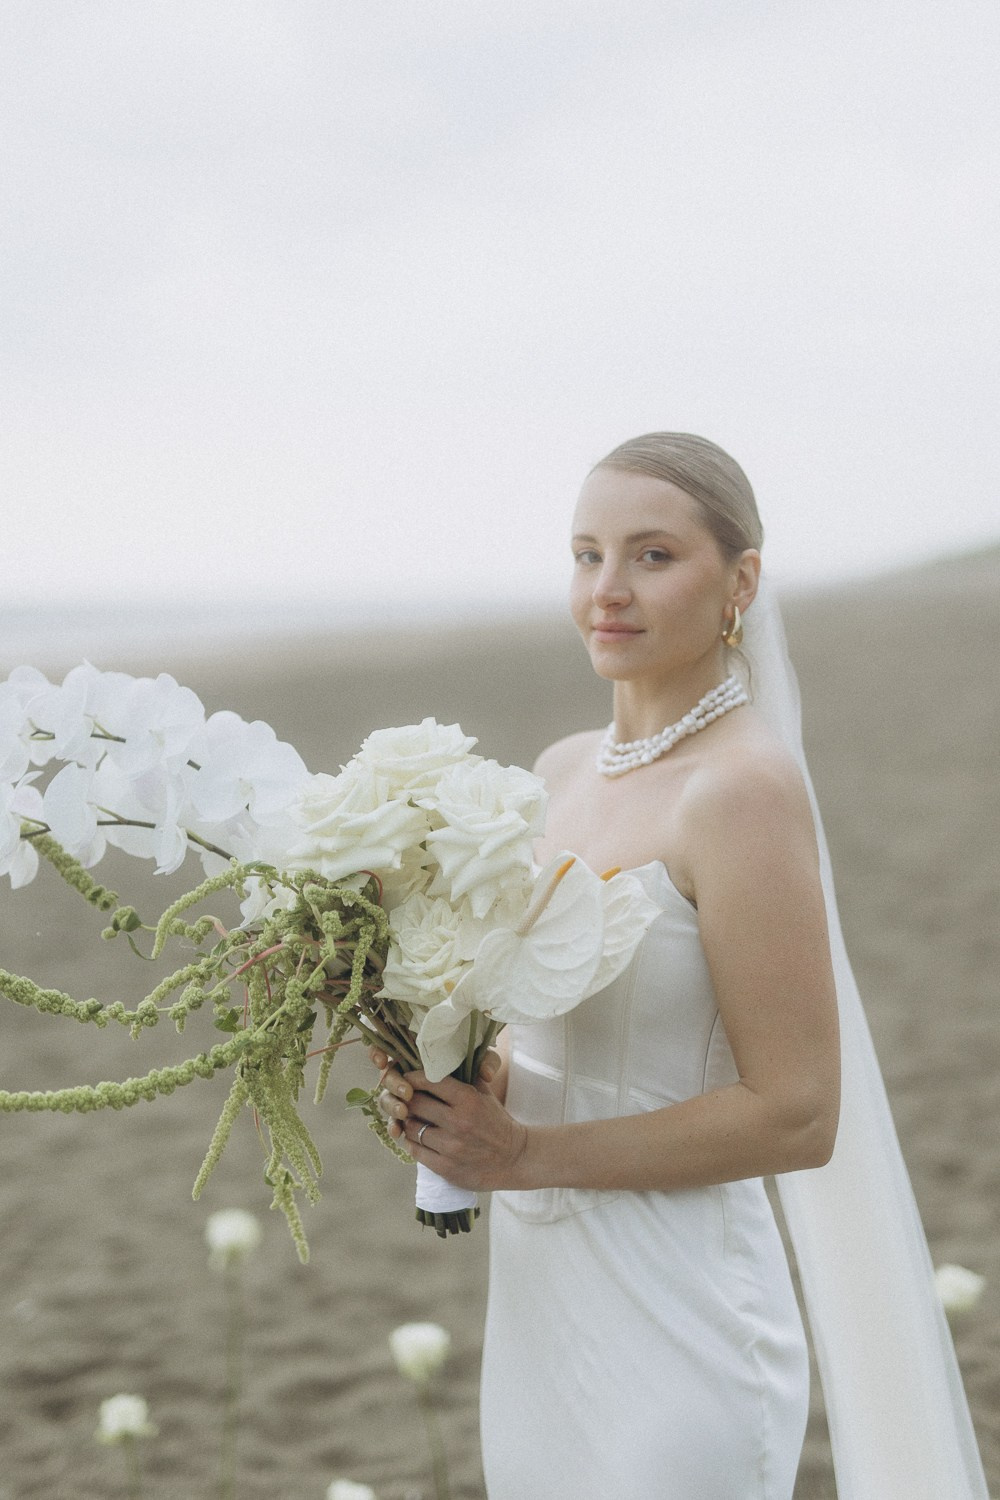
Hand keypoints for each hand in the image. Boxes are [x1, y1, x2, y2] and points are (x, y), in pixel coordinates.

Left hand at [368, 1046, 521, 1189]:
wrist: (513, 1158)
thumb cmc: (495, 1121)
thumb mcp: (484, 1093)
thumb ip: (464, 1073)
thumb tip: (441, 1055)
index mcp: (468, 1099)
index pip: (430, 1080)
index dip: (413, 1077)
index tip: (408, 1078)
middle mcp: (459, 1122)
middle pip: (415, 1103)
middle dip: (406, 1099)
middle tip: (404, 1098)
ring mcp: (452, 1147)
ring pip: (411, 1128)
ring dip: (407, 1122)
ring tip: (411, 1118)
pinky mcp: (446, 1168)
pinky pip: (415, 1151)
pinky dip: (412, 1143)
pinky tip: (417, 1138)